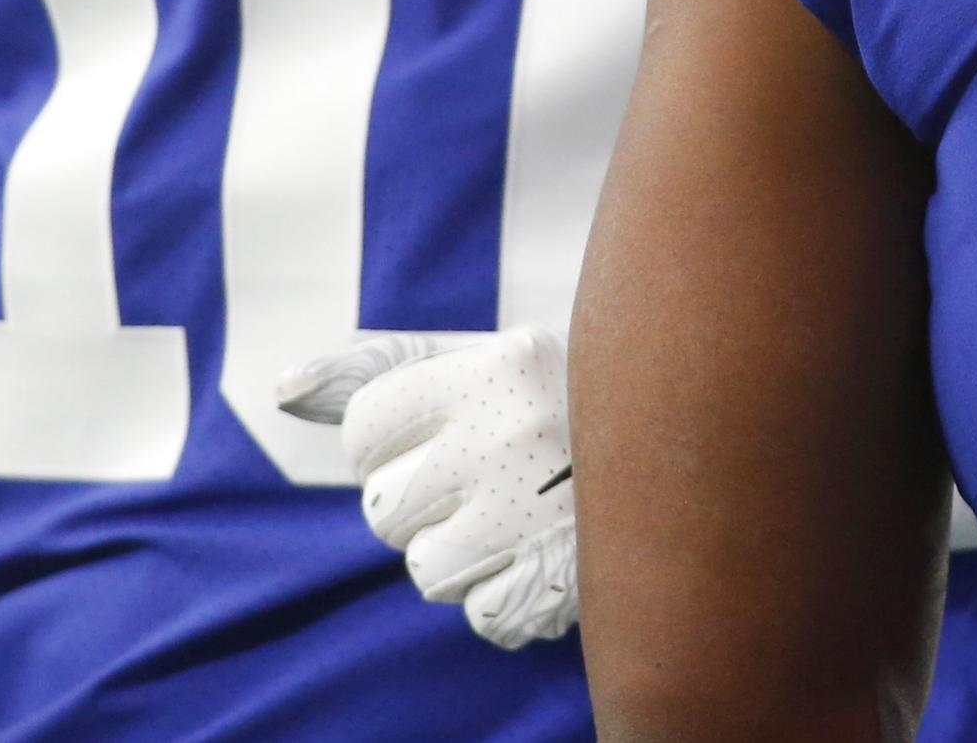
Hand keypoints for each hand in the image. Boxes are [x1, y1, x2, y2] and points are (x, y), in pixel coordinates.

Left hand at [279, 328, 577, 648]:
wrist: (692, 431)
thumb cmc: (554, 397)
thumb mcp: (479, 359)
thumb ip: (380, 368)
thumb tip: (285, 389)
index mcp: (493, 369)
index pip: (365, 429)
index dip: (387, 442)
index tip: (435, 435)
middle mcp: (514, 436)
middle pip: (385, 509)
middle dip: (419, 503)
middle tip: (482, 479)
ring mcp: (540, 514)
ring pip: (426, 570)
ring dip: (458, 554)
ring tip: (512, 518)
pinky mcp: (564, 583)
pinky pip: (482, 616)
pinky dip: (503, 597)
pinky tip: (540, 554)